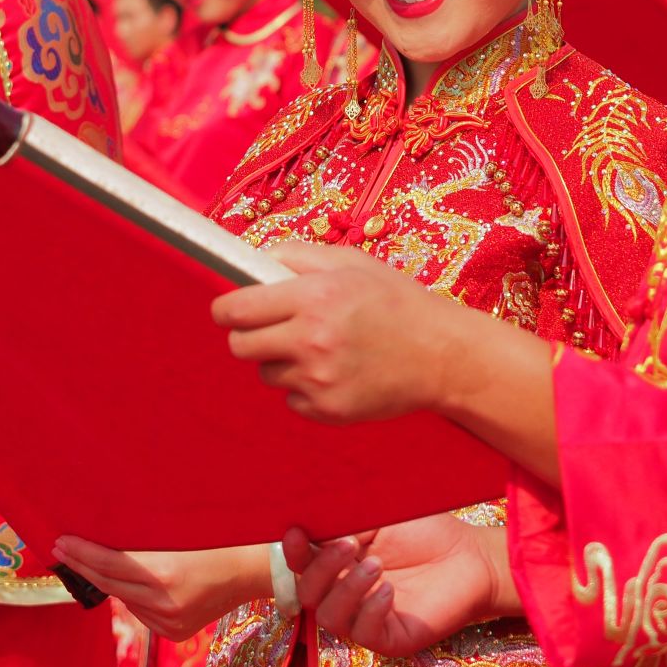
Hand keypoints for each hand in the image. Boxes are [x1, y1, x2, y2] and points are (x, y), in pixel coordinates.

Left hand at [52, 538, 264, 639]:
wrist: (251, 570)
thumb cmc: (217, 539)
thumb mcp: (178, 533)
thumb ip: (142, 542)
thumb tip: (103, 538)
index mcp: (165, 572)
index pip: (109, 563)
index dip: (81, 552)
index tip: (61, 540)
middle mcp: (164, 602)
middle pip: (109, 583)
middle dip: (81, 565)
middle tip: (60, 549)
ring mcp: (169, 621)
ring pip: (122, 599)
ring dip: (105, 581)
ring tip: (87, 560)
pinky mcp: (173, 632)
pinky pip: (140, 611)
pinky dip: (131, 596)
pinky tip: (128, 582)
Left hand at [211, 241, 460, 423]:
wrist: (441, 354)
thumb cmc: (395, 301)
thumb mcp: (349, 263)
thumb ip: (295, 256)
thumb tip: (252, 261)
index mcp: (314, 298)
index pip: (237, 310)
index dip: (224, 309)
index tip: (227, 309)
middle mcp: (312, 340)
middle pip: (240, 346)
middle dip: (247, 335)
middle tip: (270, 328)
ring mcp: (319, 380)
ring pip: (266, 373)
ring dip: (280, 361)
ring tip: (318, 348)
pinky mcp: (328, 410)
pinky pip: (291, 399)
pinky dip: (303, 388)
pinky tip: (334, 371)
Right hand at [285, 516, 517, 654]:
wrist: (470, 555)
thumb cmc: (425, 531)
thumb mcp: (380, 515)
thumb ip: (346, 518)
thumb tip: (313, 515)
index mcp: (338, 561)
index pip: (302, 563)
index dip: (293, 551)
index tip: (296, 532)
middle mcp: (346, 592)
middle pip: (308, 594)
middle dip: (322, 569)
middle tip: (350, 545)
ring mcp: (367, 617)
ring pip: (330, 618)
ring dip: (346, 589)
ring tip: (375, 566)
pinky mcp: (391, 638)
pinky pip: (364, 634)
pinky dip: (370, 610)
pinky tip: (389, 590)